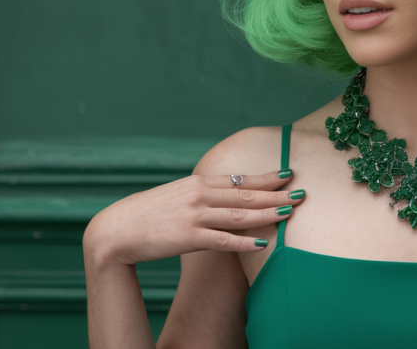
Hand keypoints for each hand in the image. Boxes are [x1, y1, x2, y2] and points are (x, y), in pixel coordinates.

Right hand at [84, 170, 302, 266]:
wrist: (115, 230)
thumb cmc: (147, 215)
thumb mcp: (176, 196)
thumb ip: (201, 195)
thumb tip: (224, 197)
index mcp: (197, 183)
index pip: (239, 179)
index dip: (265, 177)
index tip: (288, 173)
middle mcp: (198, 195)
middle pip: (246, 195)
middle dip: (276, 194)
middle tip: (301, 193)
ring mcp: (193, 216)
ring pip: (239, 214)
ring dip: (268, 213)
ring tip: (290, 212)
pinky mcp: (187, 237)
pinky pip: (222, 240)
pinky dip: (244, 241)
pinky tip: (263, 242)